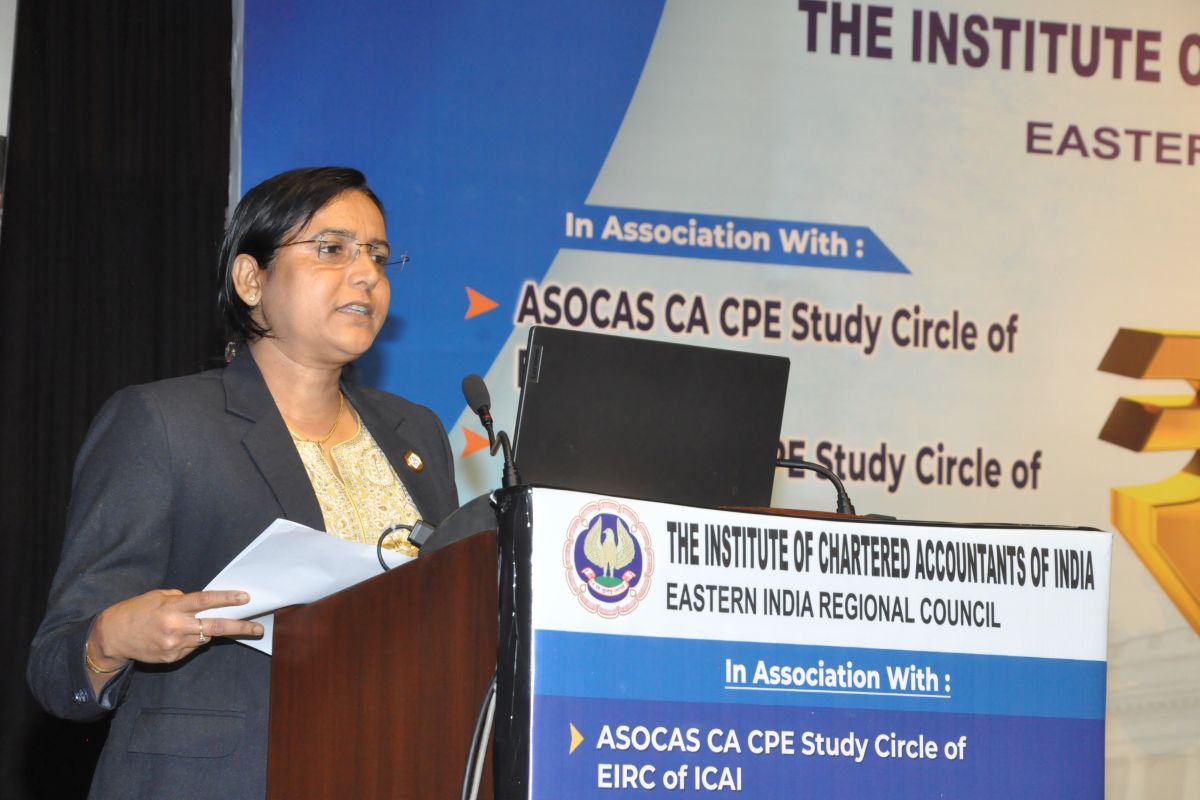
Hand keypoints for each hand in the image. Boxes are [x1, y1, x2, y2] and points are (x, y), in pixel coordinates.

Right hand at [89, 589, 262, 669]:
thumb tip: (204, 606)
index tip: (245, 597)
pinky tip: (174, 636)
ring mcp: (174, 645)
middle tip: (258, 629)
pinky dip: (191, 640)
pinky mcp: (172, 658)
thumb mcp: (159, 597)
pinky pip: (191, 648)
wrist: (113, 636)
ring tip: (189, 626)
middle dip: (240, 628)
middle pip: (215, 627)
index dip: (226, 599)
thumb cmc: (137, 611)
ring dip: (206, 632)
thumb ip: (182, 600)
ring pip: (204, 638)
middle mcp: (175, 627)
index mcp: (172, 608)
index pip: (204, 601)